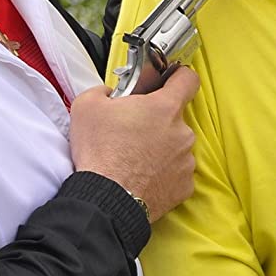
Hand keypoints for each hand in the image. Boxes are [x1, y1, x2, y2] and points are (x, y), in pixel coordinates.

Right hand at [69, 66, 198, 222]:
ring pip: (176, 146)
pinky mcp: (184, 186)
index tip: (171, 80)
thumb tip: (109, 94)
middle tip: (132, 130)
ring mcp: (186, 161)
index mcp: (164, 108)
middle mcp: (182, 132)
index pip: (188, 80)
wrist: (106, 199)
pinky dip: (163, 173)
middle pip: (175, 118)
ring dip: (160, 149)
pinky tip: (142, 176)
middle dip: (156, 121)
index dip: (179, 76)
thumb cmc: (100, 154)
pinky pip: (176, 173)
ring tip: (133, 157)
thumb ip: (104, 90)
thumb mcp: (87, 105)